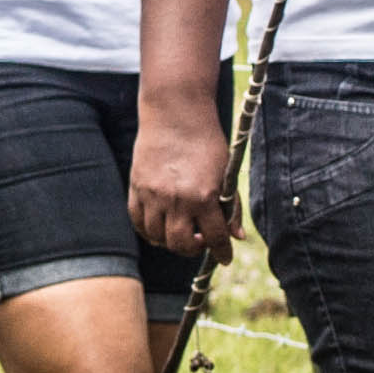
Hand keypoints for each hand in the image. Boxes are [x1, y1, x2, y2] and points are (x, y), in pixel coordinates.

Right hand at [130, 101, 231, 261]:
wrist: (175, 114)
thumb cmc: (206, 142)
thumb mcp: (226, 173)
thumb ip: (230, 206)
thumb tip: (237, 236)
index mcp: (204, 195)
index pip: (214, 238)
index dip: (222, 252)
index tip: (224, 258)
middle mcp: (176, 199)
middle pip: (181, 245)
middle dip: (194, 249)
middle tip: (200, 241)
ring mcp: (153, 195)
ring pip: (157, 238)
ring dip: (171, 241)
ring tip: (180, 231)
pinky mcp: (136, 188)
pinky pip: (138, 223)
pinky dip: (149, 231)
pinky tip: (161, 226)